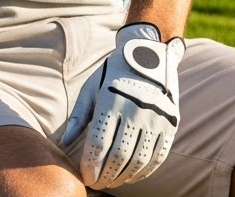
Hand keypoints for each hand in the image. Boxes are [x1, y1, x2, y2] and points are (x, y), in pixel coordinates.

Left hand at [63, 23, 185, 188]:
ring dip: (124, 177)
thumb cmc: (114, 72)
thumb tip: (64, 143)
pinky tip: (133, 175)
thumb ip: (79, 117)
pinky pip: (158, 154)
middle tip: (97, 184)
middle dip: (105, 176)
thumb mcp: (92, 88)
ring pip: (139, 159)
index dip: (90, 167)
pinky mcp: (171, 120)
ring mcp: (157, 116)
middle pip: (118, 156)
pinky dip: (145, 170)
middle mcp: (136, 109)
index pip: (99, 145)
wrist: (151, 51)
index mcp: (113, 100)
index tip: (85, 177)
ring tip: (113, 182)